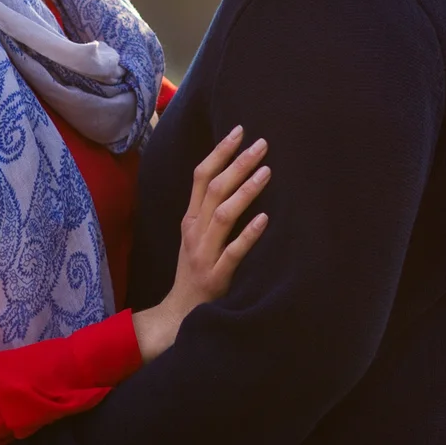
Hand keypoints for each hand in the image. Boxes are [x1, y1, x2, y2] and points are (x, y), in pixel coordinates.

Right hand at [134, 126, 270, 360]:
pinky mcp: (216, 277)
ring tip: (267, 171)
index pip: (201, 177)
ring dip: (245, 191)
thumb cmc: (196, 270)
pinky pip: (233, 253)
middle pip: (213, 189)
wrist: (179, 314)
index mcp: (190, 219)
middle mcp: (195, 232)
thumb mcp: (197, 235)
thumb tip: (234, 176)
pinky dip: (249, 234)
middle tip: (262, 143)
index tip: (240, 130)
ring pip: (223, 215)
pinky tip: (266, 219)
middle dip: (237, 163)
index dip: (219, 152)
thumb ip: (210, 209)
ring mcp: (204, 254)